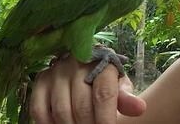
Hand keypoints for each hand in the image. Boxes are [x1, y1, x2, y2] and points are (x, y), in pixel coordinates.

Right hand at [30, 55, 145, 123]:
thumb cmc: (104, 78)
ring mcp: (56, 71)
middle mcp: (76, 64)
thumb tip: (140, 108)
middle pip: (82, 106)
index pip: (104, 93)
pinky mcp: (40, 80)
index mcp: (102, 62)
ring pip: (61, 110)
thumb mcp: (119, 85)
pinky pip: (39, 109)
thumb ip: (126, 98)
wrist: (85, 65)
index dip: (106, 118)